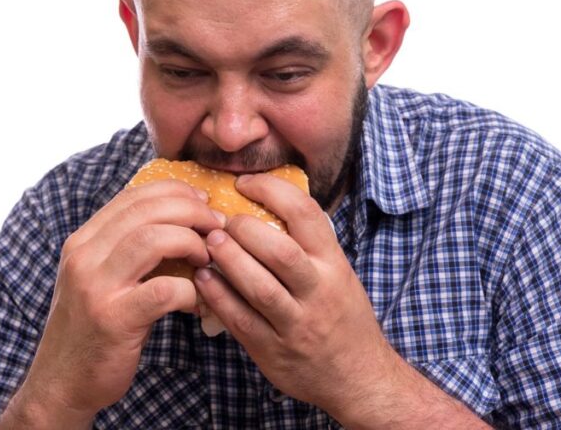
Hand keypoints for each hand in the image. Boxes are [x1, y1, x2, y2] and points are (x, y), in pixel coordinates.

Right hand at [0, 180, 222, 427]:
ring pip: (154, 239)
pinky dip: (192, 291)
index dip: (175, 191)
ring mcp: (96, 287)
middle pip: (146, 210)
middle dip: (192, 212)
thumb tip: (179, 221)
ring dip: (192, 243)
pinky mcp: (114, 319)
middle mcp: (84, 257)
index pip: (132, 196)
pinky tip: (199, 300)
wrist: (61, 382)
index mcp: (82, 241)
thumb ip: (126, 249)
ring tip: (208, 258)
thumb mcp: (99, 278)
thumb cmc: (93, 328)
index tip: (202, 202)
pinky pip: (165, 290)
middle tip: (217, 227)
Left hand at [193, 173, 393, 416]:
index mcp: (334, 265)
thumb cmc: (342, 317)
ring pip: (259, 288)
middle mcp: (318, 291)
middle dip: (244, 230)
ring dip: (228, 260)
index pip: (306, 214)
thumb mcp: (338, 273)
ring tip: (208, 243)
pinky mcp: (273, 350)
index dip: (271, 191)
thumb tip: (264, 204)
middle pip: (280, 251)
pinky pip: (241, 320)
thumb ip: (307, 246)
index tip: (245, 184)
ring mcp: (296, 324)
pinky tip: (202, 279)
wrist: (358, 377)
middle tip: (222, 221)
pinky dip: (218, 297)